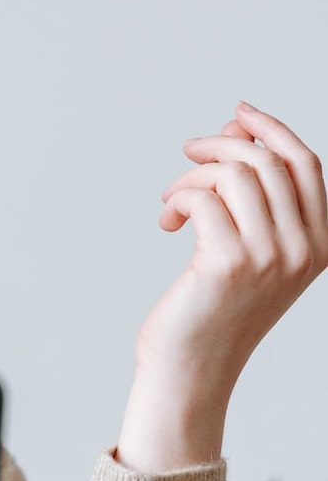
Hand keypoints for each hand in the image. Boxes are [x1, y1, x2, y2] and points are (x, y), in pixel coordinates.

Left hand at [115, 102, 327, 472]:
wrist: (192, 366)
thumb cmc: (214, 305)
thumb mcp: (249, 247)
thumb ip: (255, 195)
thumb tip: (237, 131)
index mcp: (322, 243)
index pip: (307, 164)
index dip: (272, 130)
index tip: (236, 113)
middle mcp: (306, 249)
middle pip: (268, 161)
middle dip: (220, 147)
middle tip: (187, 154)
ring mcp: (271, 256)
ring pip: (233, 175)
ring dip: (191, 177)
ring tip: (173, 200)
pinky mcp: (229, 262)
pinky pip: (201, 198)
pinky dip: (176, 199)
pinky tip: (167, 221)